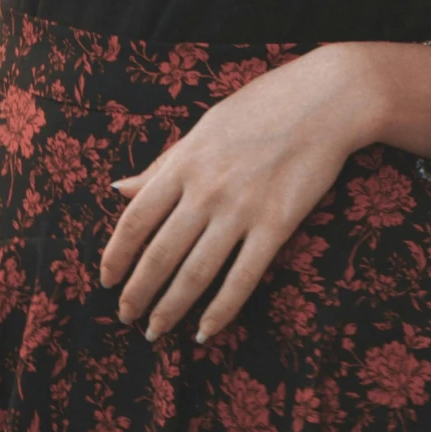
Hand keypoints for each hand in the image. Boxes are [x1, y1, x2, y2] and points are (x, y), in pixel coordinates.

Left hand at [99, 44, 384, 344]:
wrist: (323, 100)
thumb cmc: (261, 107)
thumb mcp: (204, 128)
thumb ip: (163, 165)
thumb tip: (119, 190)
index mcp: (185, 162)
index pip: (136, 219)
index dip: (117, 256)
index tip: (107, 280)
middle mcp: (206, 189)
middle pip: (161, 254)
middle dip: (138, 293)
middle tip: (126, 316)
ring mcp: (241, 209)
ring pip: (195, 273)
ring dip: (170, 308)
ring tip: (155, 331)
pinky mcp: (276, 225)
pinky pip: (242, 278)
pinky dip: (220, 311)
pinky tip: (205, 332)